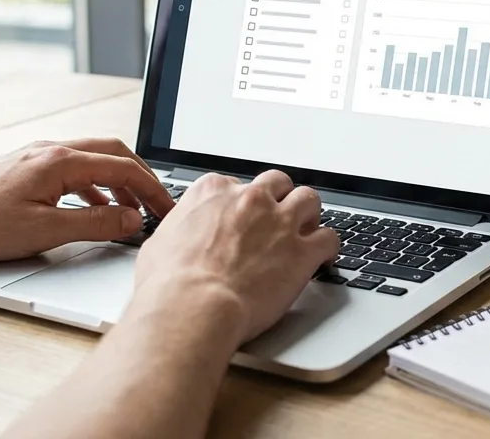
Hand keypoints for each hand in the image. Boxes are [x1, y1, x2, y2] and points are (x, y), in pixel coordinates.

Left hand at [0, 138, 173, 261]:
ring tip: (132, 209)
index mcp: (61, 161)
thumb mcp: (44, 232)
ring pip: (93, 160)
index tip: (168, 209)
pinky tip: (93, 210)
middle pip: (114, 153)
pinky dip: (95, 187)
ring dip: (119, 182)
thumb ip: (95, 225)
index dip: (153, 189)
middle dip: (142, 178)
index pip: (123, 168)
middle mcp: (52, 150)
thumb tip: (131, 220)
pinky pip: (74, 170)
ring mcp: (38, 156)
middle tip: (159, 203)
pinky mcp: (26, 168)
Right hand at [129, 170, 339, 345]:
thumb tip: (177, 238)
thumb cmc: (169, 284)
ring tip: (307, 229)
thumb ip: (179, 230)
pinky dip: (329, 247)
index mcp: (214, 192)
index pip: (235, 184)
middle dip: (279, 199)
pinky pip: (329, 238)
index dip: (241, 203)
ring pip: (309, 200)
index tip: (242, 217)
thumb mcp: (160, 242)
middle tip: (278, 218)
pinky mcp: (302, 251)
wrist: (193, 306)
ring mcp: (279, 223)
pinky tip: (324, 257)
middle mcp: (250, 199)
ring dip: (308, 214)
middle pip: (277, 183)